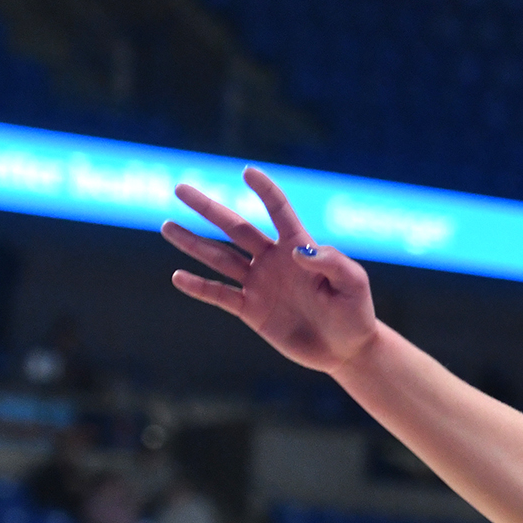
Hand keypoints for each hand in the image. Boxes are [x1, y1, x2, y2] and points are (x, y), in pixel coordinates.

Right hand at [163, 168, 378, 372]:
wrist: (347, 351)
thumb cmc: (356, 313)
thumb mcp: (354, 284)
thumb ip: (332, 262)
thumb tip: (298, 251)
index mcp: (299, 247)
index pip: (279, 211)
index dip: (265, 191)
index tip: (248, 171)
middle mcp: (273, 261)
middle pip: (236, 228)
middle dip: (208, 209)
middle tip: (180, 189)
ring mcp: (260, 284)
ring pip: (220, 258)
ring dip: (193, 243)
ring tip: (167, 226)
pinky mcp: (252, 310)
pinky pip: (220, 295)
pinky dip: (200, 287)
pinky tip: (178, 277)